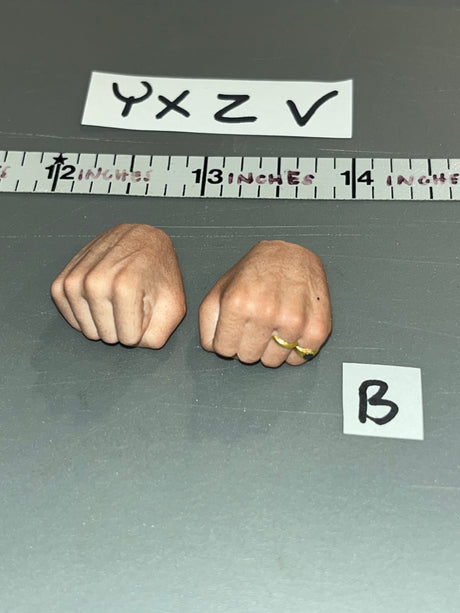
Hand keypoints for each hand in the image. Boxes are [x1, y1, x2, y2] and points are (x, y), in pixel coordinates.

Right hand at [51, 224, 185, 347]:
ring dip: (103, 323)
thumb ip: (158, 334)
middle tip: (130, 302)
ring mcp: (76, 280)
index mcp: (125, 286)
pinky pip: (68, 316)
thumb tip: (133, 345)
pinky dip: (83, 317)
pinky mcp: (63, 280)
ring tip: (116, 300)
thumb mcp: (173, 305)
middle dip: (121, 327)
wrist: (141, 239)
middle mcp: (96, 281)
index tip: (144, 308)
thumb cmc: (159, 272)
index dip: (140, 328)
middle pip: (106, 336)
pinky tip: (99, 304)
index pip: (128, 339)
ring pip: (87, 330)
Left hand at [199, 240, 331, 366]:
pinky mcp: (317, 328)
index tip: (237, 328)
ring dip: (270, 349)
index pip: (224, 350)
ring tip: (273, 326)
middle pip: (248, 358)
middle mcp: (266, 312)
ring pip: (272, 362)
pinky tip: (290, 331)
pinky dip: (293, 351)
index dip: (228, 341)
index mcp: (238, 302)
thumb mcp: (220, 290)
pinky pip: (298, 360)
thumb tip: (213, 348)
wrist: (292, 256)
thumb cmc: (254, 274)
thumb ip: (208, 322)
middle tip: (255, 325)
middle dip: (248, 345)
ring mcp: (294, 321)